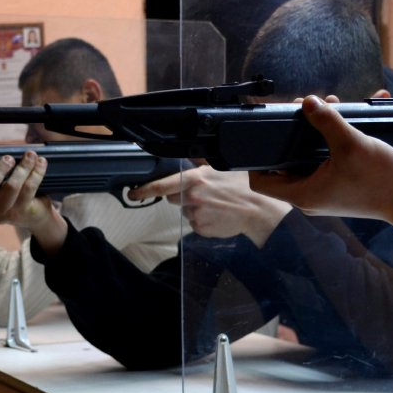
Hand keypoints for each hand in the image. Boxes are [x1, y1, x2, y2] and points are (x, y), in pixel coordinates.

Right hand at [0, 151, 66, 250]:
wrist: (32, 215)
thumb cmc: (8, 194)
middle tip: (8, 158)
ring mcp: (3, 214)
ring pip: (10, 187)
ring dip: (22, 168)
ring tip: (29, 156)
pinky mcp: (21, 212)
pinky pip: (29, 188)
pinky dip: (36, 172)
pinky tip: (40, 162)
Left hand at [127, 165, 289, 244]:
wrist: (259, 211)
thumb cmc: (245, 187)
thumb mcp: (223, 168)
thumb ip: (202, 167)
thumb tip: (189, 163)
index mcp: (196, 179)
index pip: (163, 184)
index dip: (145, 189)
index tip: (133, 193)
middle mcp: (193, 197)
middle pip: (172, 197)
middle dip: (182, 195)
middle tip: (203, 194)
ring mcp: (196, 215)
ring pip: (185, 211)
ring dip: (195, 208)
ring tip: (216, 204)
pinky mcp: (201, 229)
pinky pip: (195, 224)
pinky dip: (203, 220)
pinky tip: (218, 214)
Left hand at [249, 95, 392, 224]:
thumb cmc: (380, 180)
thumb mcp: (351, 144)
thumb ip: (328, 122)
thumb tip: (307, 102)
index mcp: (303, 193)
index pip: (260, 182)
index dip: (255, 161)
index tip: (264, 135)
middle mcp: (310, 196)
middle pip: (285, 163)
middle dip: (293, 133)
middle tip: (305, 109)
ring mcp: (326, 192)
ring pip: (308, 158)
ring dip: (316, 132)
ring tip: (331, 107)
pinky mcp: (340, 186)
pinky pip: (328, 159)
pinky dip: (333, 139)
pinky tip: (350, 115)